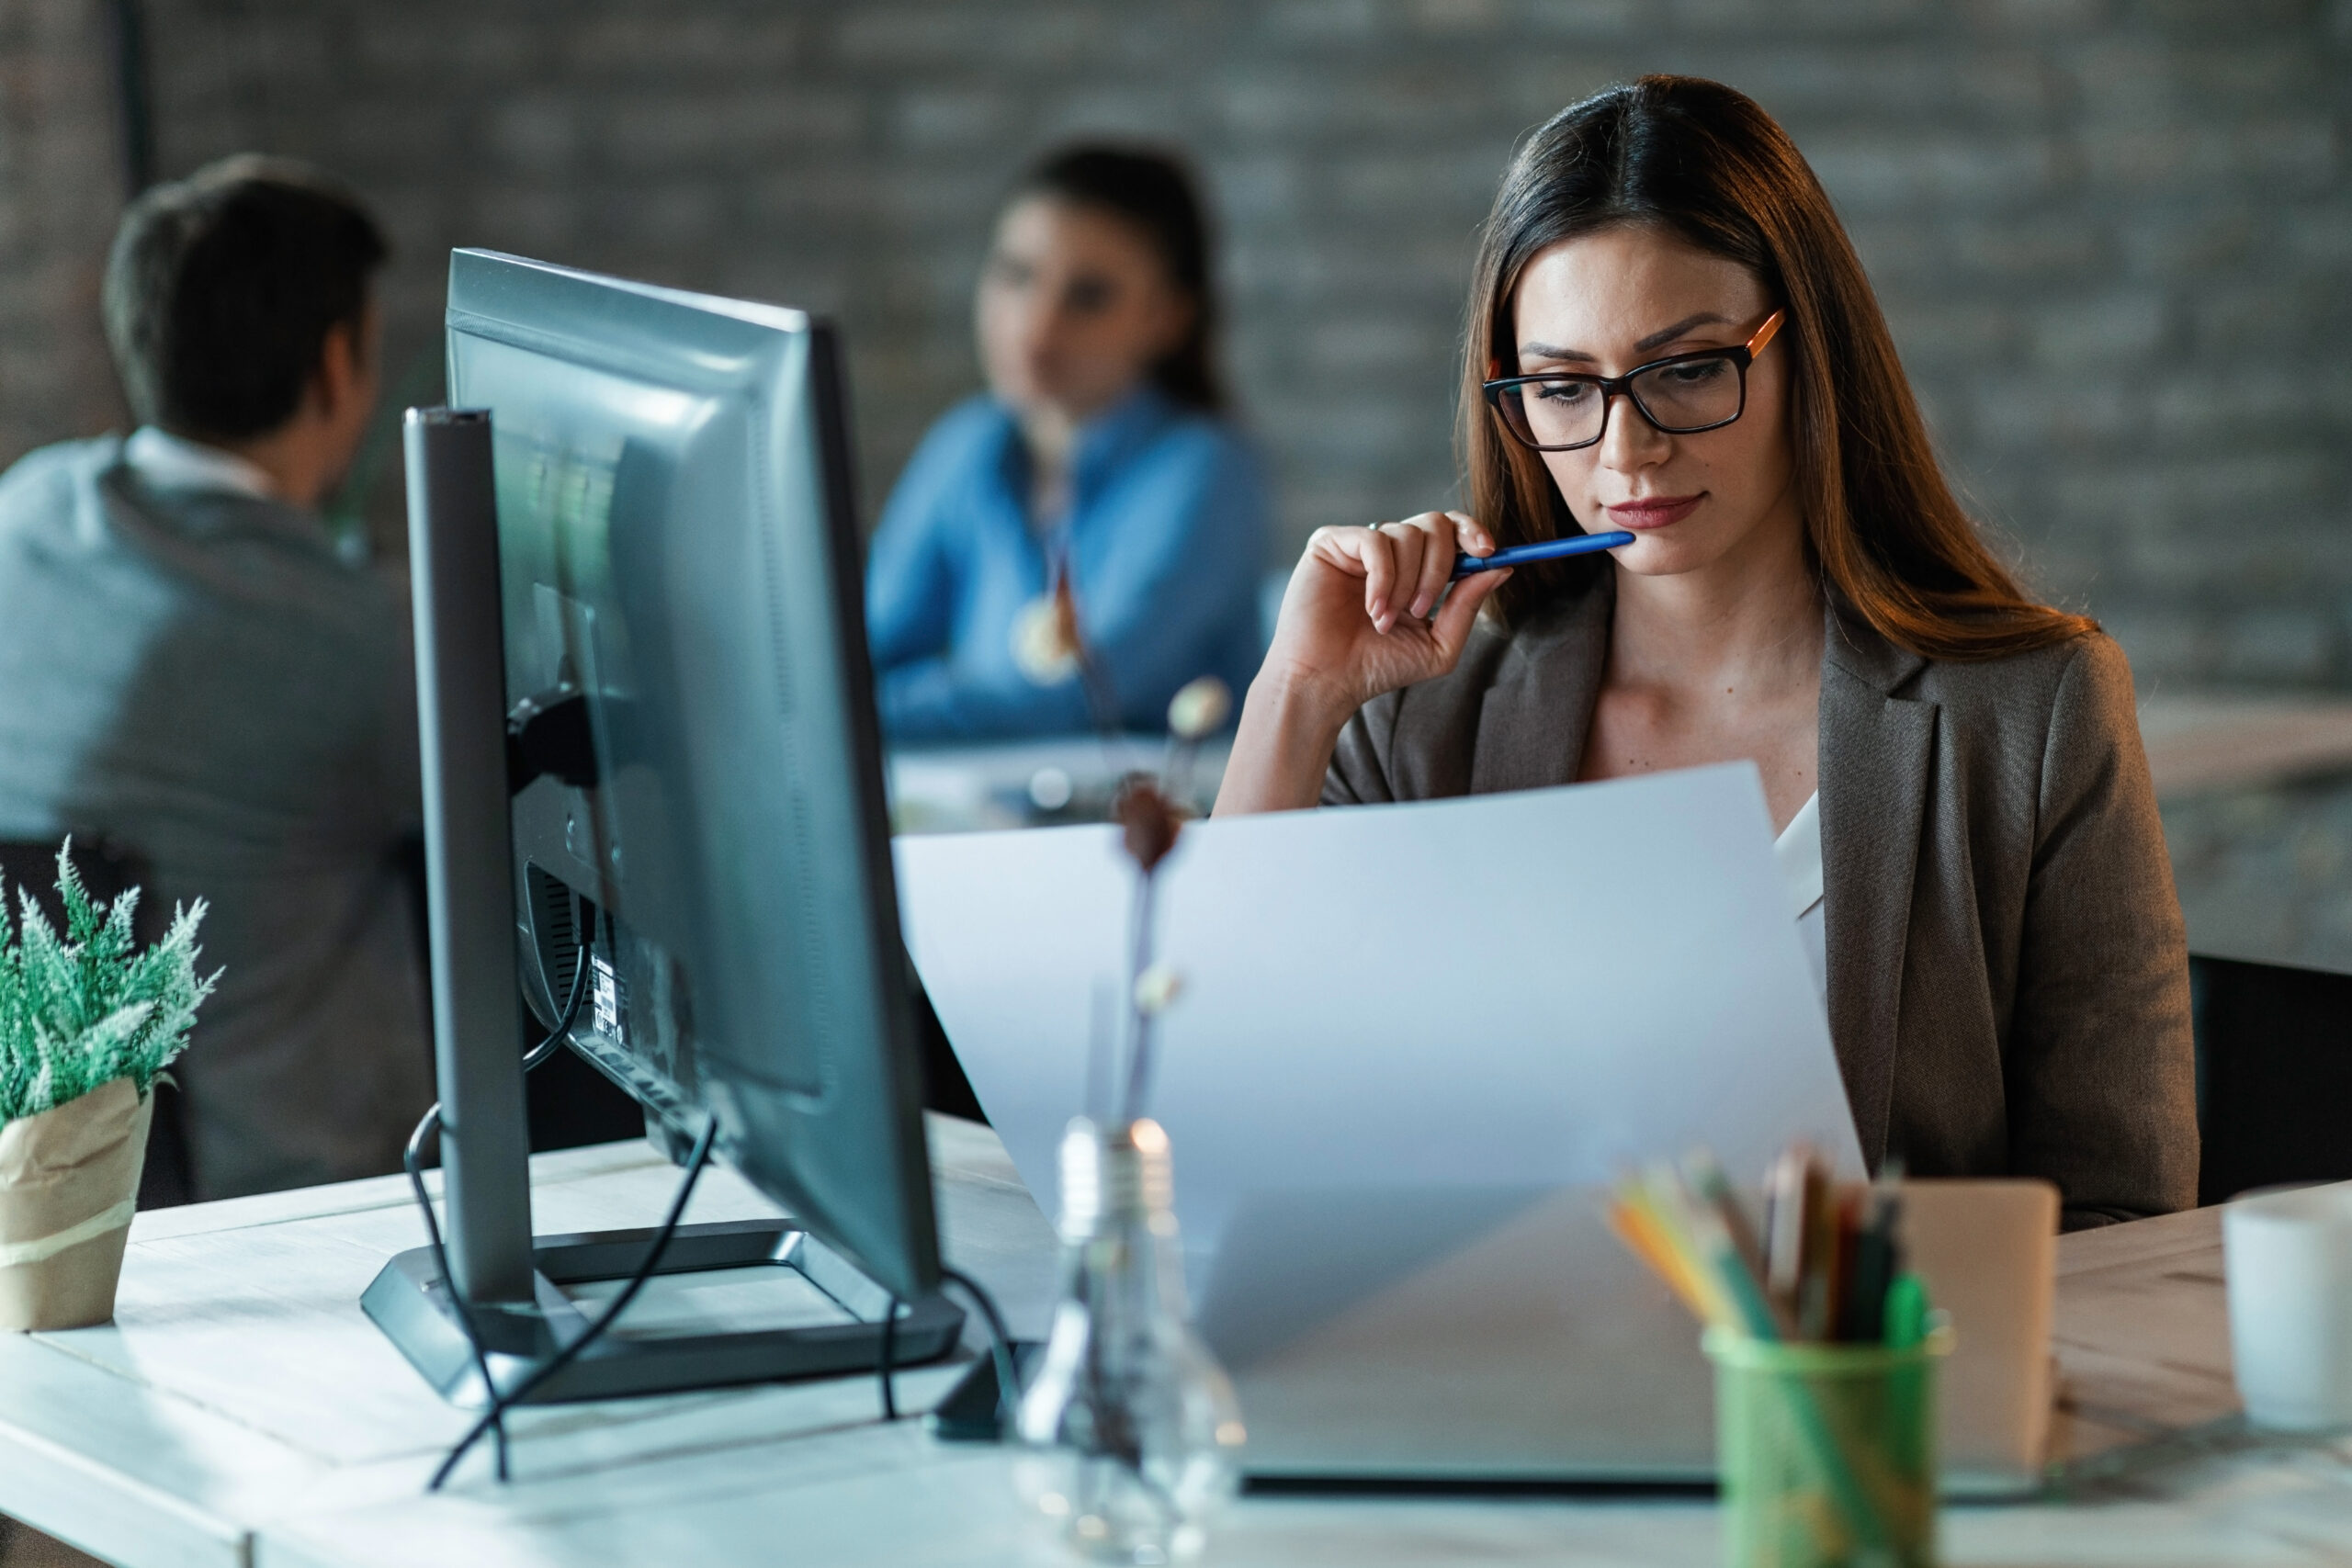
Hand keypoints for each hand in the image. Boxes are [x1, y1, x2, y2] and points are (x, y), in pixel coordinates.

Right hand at [1260, 510, 1510, 717]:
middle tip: (1422, 609)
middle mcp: (1389, 552)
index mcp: (1415, 568)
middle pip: (1434, 524)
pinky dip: (1383, 578)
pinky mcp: (1330, 544)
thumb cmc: (1377, 667)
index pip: (1450, 530)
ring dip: (1406, 584)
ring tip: (1385, 621)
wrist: (1327, 682)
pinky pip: (1375, 541)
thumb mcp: (1438, 644)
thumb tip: (1503, 568)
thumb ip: (1467, 606)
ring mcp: (1359, 545)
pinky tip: (1372, 609)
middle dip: (1438, 568)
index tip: (1488, 551)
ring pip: (1406, 534)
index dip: (1471, 531)